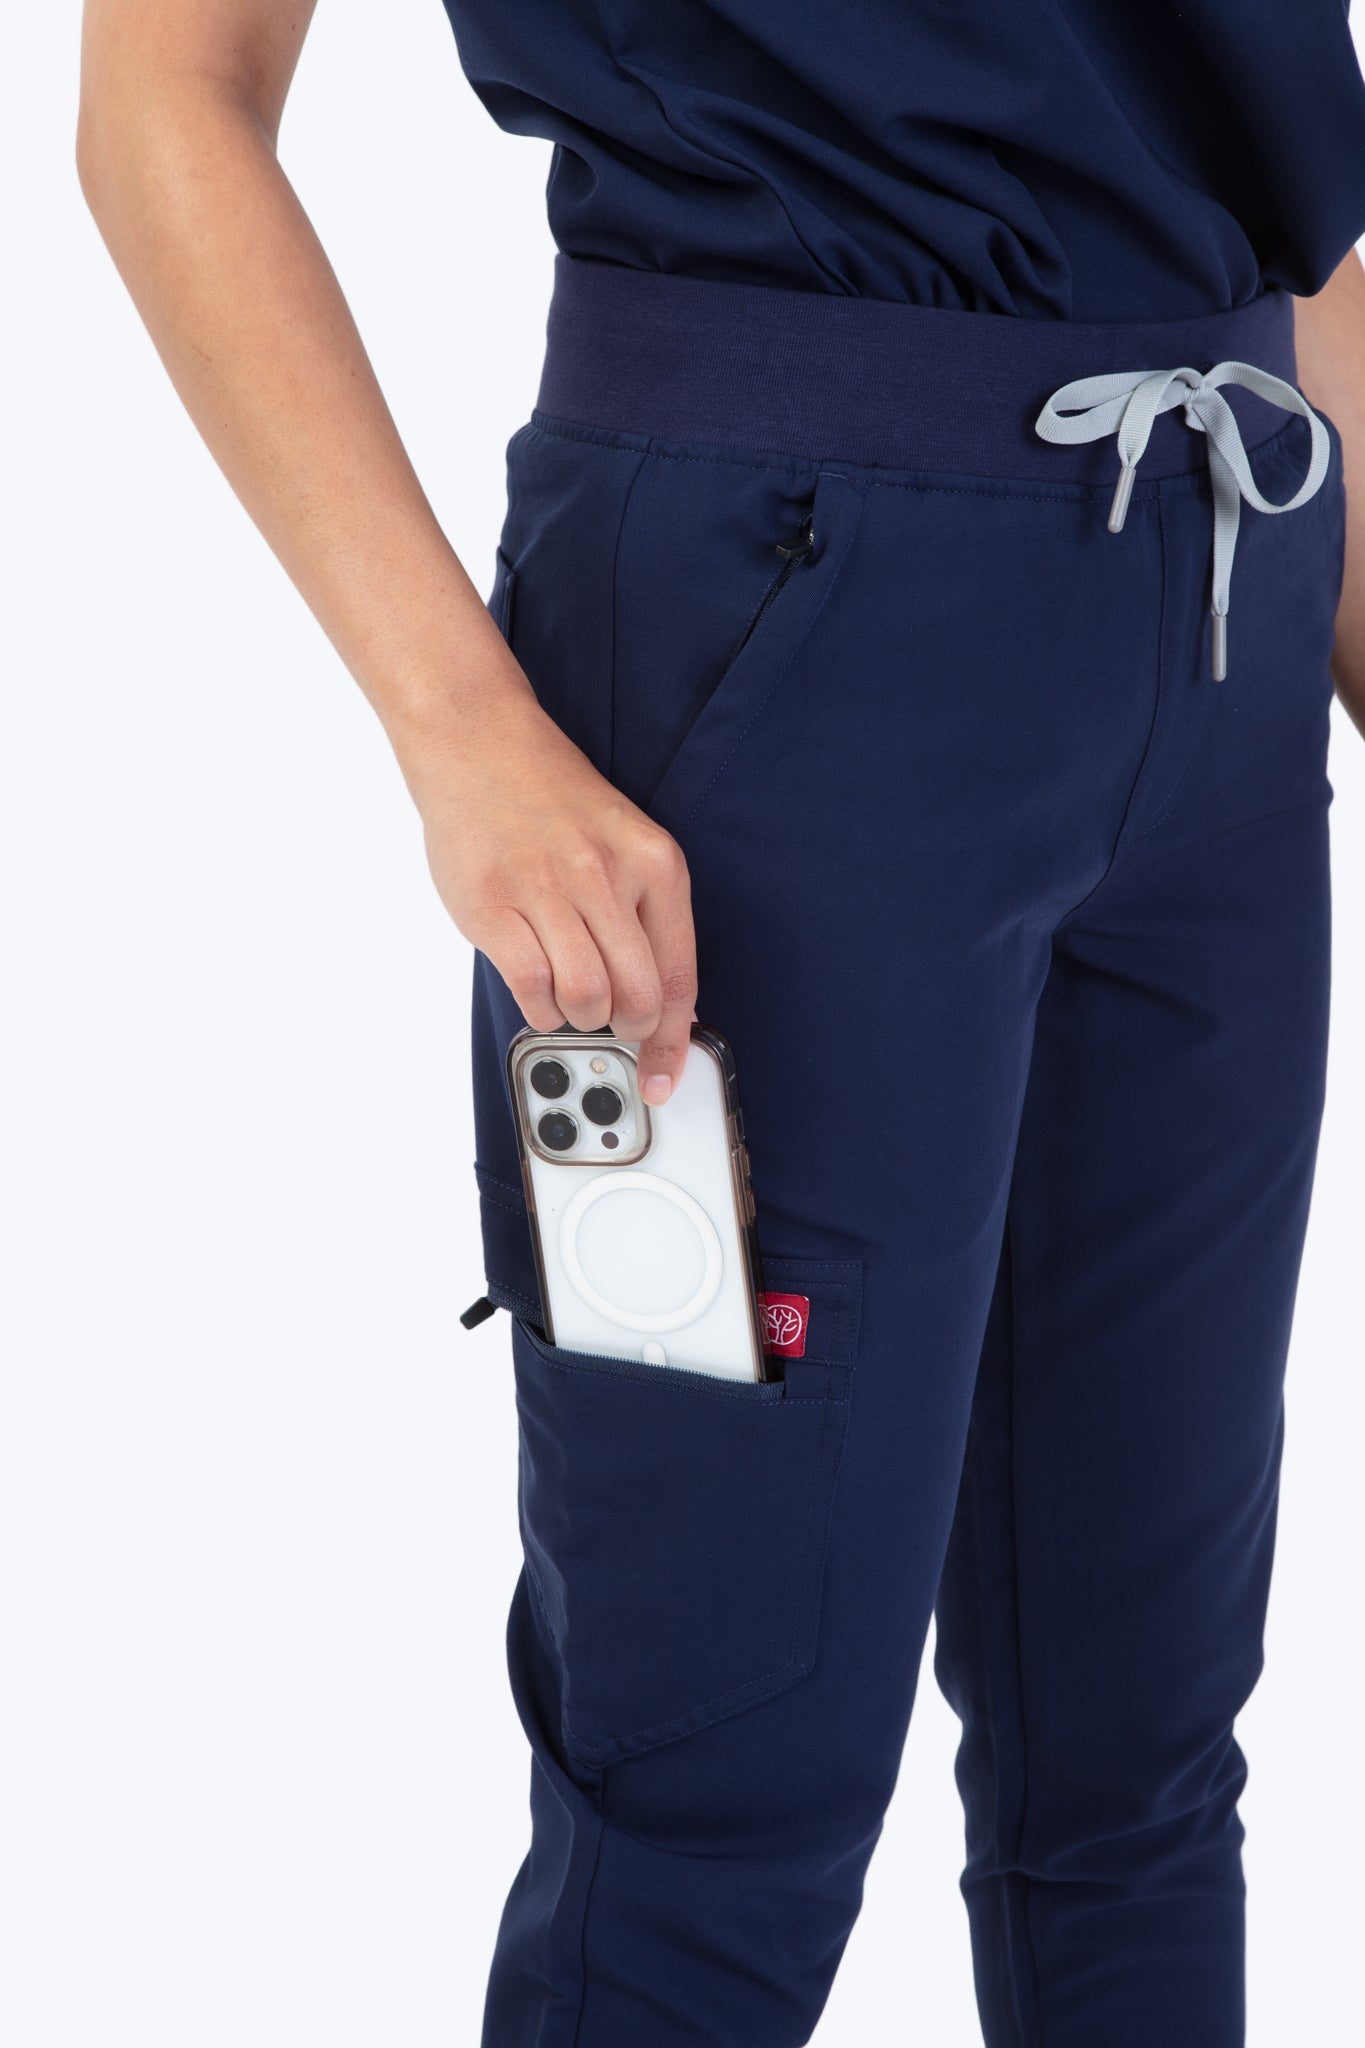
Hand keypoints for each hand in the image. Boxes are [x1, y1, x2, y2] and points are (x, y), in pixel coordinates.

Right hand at [412, 684, 697, 1104]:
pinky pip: (533, 990)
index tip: (665, 1074)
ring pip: (586, 1000)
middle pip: (637, 999)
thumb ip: (645, 917)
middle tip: (612, 1025)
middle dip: (626, 1030)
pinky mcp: (494, 907)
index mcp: (654, 863)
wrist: (480, 746)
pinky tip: (538, 990)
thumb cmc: (552, 801)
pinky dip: (540, 1008)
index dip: (673, 1040)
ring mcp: (548, 891)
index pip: (680, 976)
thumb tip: (663, 1006)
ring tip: (569, 995)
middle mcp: (607, 876)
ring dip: (579, 1016)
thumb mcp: (625, 844)